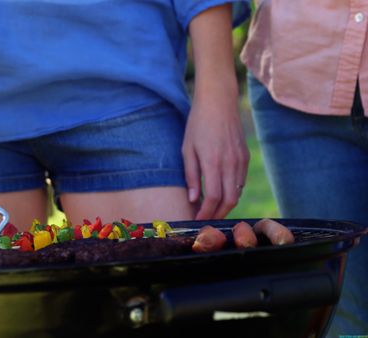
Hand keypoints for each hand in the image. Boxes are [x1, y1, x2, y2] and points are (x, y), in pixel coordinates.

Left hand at [185, 4, 249, 219]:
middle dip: (217, 215)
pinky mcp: (245, 156)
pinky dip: (232, 192)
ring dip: (225, 206)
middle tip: (205, 222)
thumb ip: (191, 175)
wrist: (219, 100)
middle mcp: (230, 164)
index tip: (197, 221)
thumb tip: (194, 199)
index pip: (213, 198)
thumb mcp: (187, 149)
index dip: (206, 214)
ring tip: (211, 211)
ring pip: (237, 193)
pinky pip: (241, 182)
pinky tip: (220, 194)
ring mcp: (241, 160)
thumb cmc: (197, 124)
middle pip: (228, 200)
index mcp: (213, 162)